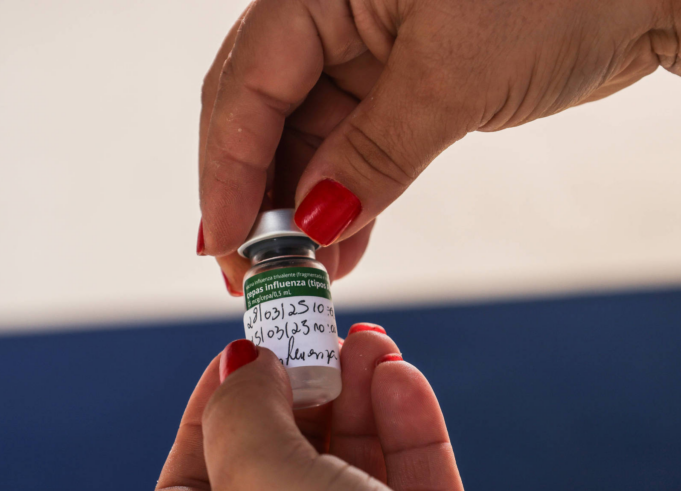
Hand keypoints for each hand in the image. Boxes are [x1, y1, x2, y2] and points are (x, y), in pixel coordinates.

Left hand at [146, 327, 597, 490]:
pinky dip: (405, 434)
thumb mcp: (258, 487)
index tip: (245, 352)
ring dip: (357, 403)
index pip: (188, 489)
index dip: (213, 413)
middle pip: (279, 474)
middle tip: (316, 338)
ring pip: (352, 476)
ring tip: (365, 344)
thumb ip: (242, 415)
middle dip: (298, 398)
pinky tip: (399, 380)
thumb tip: (245, 368)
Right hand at [198, 0, 680, 290]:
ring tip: (303, 275)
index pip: (247, 83)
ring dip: (300, 208)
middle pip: (261, 112)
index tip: (227, 245)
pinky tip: (341, 247)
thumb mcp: (453, 78)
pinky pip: (350, 144)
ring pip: (304, 137)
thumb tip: (315, 224)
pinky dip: (345, 196)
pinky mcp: (399, 81)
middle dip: (254, 196)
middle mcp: (331, 10)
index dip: (230, 170)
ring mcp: (363, 47)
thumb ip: (373, 153)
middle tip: (253, 274)